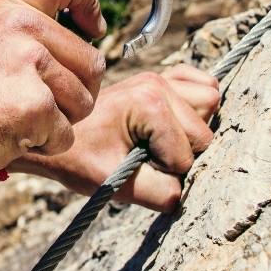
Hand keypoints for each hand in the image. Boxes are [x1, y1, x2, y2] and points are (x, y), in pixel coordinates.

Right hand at [0, 0, 107, 185]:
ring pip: (85, 101)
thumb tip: (83, 24)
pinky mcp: (35, 105)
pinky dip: (46, 144)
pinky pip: (67, 134)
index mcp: (13, 7)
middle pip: (94, 62)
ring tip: (15, 117)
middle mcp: (24, 27)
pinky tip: (11, 135)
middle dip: (74, 92)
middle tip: (29, 100)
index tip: (91, 27)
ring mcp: (31, 65)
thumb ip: (28, 26)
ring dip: (60, 121)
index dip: (90, 1)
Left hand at [11, 65, 219, 209]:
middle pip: (204, 132)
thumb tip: (191, 191)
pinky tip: (177, 122)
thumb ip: (161, 193)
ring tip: (161, 141)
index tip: (136, 169)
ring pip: (211, 103)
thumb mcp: (118, 184)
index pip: (187, 154)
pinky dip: (198, 104)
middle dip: (182, 154)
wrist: (59, 137)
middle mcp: (158, 83)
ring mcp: (160, 77)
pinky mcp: (161, 78)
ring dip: (194, 129)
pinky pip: (202, 84)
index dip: (167, 173)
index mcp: (149, 103)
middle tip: (148, 159)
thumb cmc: (81, 158)